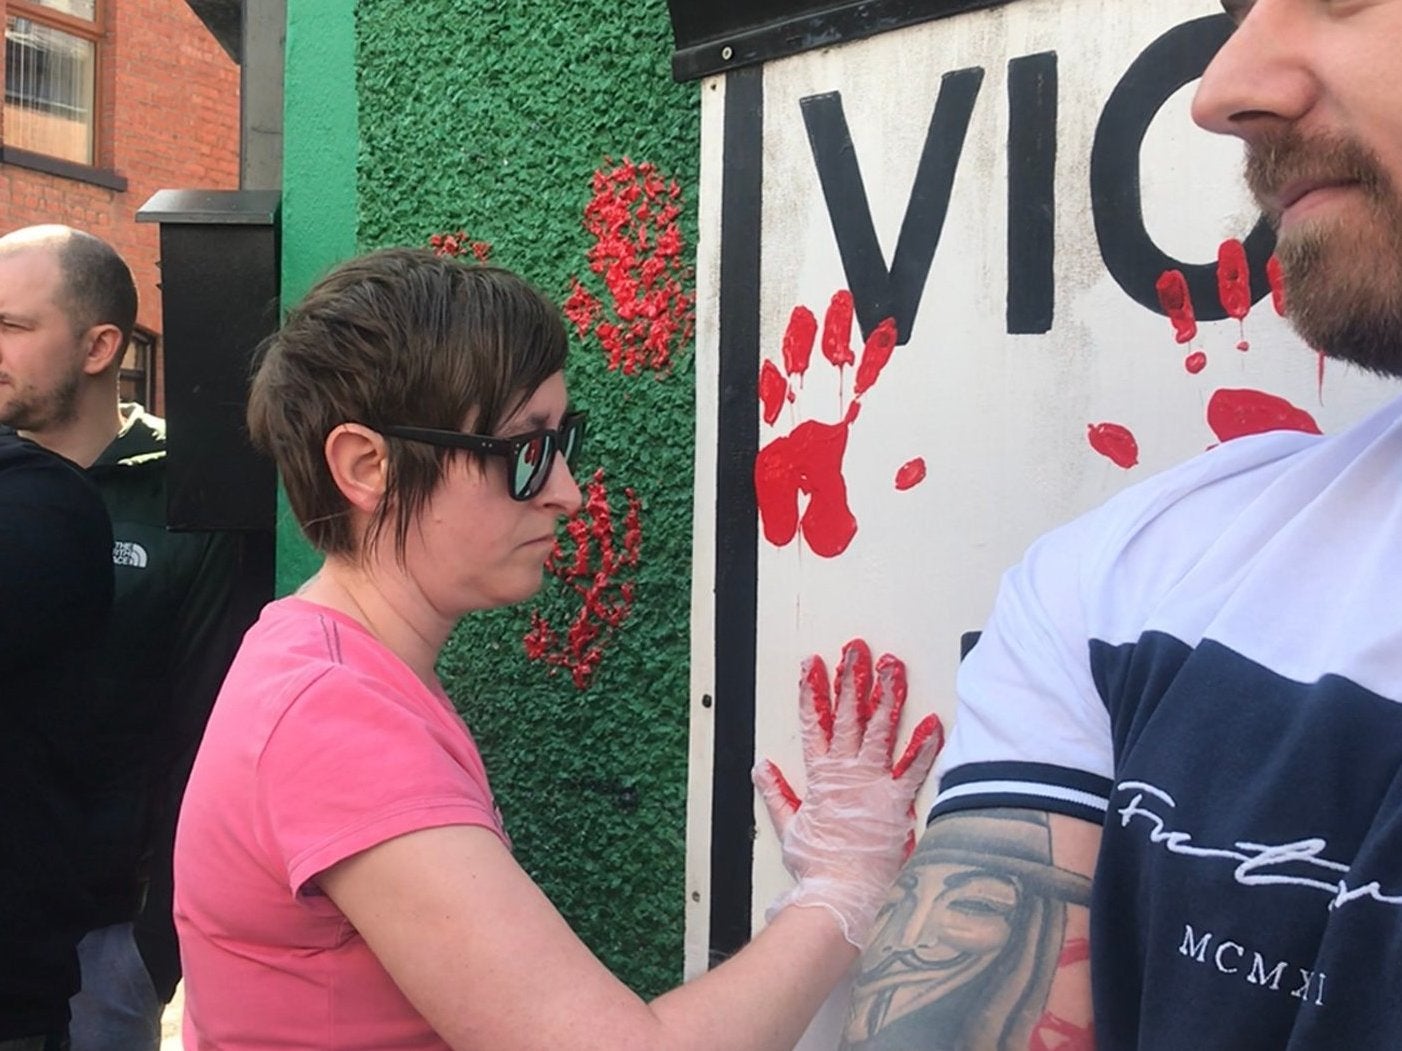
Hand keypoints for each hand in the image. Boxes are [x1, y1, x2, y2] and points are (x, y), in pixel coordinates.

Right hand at [754, 639, 943, 948]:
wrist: (842, 895)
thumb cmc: (818, 867)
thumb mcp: (788, 827)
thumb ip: (777, 793)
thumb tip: (760, 769)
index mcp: (820, 777)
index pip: (813, 723)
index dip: (812, 691)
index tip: (812, 664)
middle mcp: (846, 774)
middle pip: (847, 716)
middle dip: (851, 680)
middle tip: (856, 651)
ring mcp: (872, 784)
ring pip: (879, 731)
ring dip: (886, 697)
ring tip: (892, 667)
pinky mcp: (896, 801)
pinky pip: (914, 768)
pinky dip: (925, 746)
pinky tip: (934, 721)